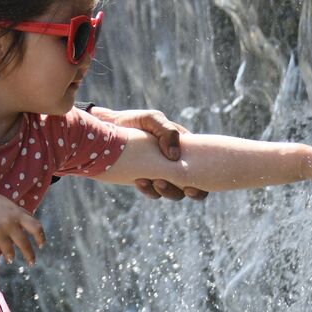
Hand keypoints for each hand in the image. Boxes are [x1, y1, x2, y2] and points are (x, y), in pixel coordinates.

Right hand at [0, 184, 44, 263]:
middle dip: (29, 256)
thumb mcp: (8, 205)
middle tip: (31, 263)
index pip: (35, 227)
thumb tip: (35, 229)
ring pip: (9, 252)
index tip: (41, 246)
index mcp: (16, 213)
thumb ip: (21, 215)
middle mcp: (8, 222)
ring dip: (10, 256)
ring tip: (9, 257)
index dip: (40, 238)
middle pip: (24, 244)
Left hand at [87, 106, 208, 200]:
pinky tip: (139, 180)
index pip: (203, 167)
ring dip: (167, 191)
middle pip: (191, 186)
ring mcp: (161, 173)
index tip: (192, 184)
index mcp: (185, 148)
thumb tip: (174, 156)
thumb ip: (167, 132)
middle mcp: (176, 163)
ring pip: (173, 192)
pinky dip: (149, 190)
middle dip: (186, 191)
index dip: (204, 181)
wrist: (107, 129)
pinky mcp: (146, 180)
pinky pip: (153, 192)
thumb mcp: (152, 119)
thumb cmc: (134, 121)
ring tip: (154, 181)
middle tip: (175, 186)